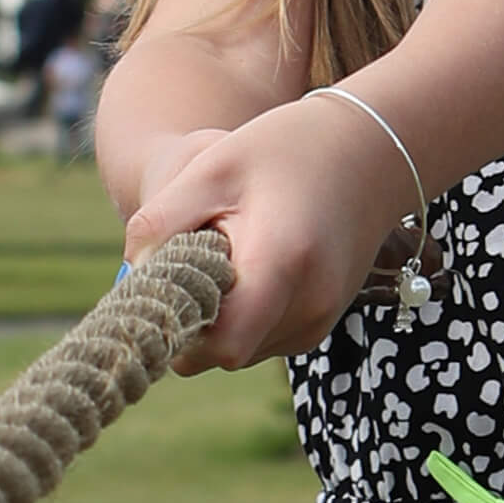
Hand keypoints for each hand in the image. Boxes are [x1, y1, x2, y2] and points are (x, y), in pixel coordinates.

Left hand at [121, 93, 415, 373]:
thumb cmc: (284, 150)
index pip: (217, 346)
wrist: (372, 149)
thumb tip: (131, 282)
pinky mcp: (323, 320)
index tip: (166, 288)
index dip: (180, 330)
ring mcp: (321, 318)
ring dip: (222, 316)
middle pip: (223, 353)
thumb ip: (160, 224)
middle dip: (196, 319)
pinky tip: (258, 260)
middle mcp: (310, 305)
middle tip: (196, 257)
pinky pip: (265, 337)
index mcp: (282, 264)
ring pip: (242, 349)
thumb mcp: (212, 167)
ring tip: (235, 250)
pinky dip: (248, 312)